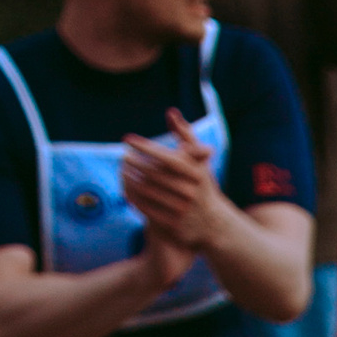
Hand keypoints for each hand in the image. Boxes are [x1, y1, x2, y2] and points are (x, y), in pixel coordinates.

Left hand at [120, 113, 222, 265]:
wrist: (213, 223)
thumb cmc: (201, 184)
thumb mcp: (199, 160)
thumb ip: (185, 136)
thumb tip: (171, 112)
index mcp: (197, 174)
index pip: (167, 157)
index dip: (146, 147)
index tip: (128, 139)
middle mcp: (191, 192)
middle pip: (154, 175)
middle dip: (135, 163)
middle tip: (122, 155)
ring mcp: (182, 210)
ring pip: (148, 192)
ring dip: (131, 180)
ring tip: (122, 170)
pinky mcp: (173, 224)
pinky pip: (146, 209)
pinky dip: (134, 197)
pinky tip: (126, 188)